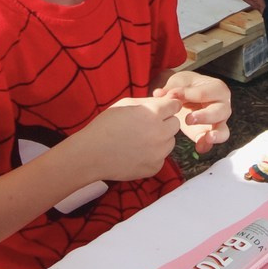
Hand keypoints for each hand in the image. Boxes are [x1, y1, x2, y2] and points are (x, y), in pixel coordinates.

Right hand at [66, 94, 185, 184]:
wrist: (91, 154)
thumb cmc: (105, 125)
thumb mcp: (125, 104)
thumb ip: (148, 101)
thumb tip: (164, 100)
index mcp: (153, 113)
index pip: (175, 106)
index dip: (168, 106)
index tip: (161, 110)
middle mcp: (160, 133)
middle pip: (175, 124)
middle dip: (165, 123)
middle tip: (147, 126)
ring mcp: (159, 153)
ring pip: (170, 142)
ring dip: (161, 139)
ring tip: (139, 140)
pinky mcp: (155, 167)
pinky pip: (161, 158)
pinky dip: (153, 155)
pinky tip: (137, 153)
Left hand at [157, 69, 232, 151]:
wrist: (186, 96)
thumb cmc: (187, 86)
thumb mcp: (180, 81)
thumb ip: (171, 87)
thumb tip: (159, 94)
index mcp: (217, 89)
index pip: (203, 93)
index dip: (187, 94)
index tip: (171, 95)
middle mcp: (222, 106)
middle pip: (219, 112)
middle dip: (205, 116)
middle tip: (189, 119)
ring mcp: (219, 122)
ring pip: (223, 130)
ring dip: (216, 134)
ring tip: (207, 138)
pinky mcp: (209, 134)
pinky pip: (211, 142)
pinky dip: (206, 145)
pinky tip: (199, 147)